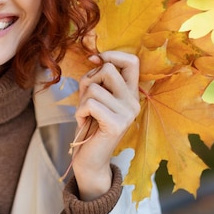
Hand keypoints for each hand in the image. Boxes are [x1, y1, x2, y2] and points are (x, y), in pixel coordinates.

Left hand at [71, 51, 139, 200]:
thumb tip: (95, 57)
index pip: (132, 61)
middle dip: (89, 81)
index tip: (95, 60)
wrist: (91, 158)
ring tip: (86, 115)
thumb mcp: (94, 95)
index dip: (111, 55)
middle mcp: (134, 102)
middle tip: (87, 100)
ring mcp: (127, 114)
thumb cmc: (90, 123)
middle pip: (108, 69)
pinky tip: (84, 122)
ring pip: (94, 88)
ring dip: (82, 100)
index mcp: (131, 92)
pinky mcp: (116, 125)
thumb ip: (97, 76)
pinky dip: (80, 112)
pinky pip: (90, 104)